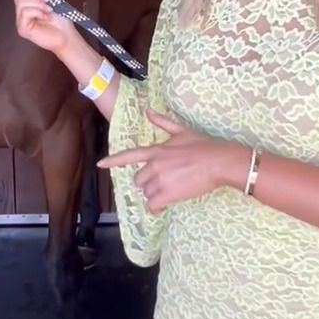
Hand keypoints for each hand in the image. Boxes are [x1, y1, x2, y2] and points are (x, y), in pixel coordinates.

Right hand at [8, 0, 78, 57]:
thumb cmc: (61, 18)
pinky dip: (37, 11)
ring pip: (21, 2)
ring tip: (48, 9)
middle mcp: (20, 11)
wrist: (67, 34)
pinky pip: (24, 13)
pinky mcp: (22, 29)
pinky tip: (45, 16)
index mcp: (26, 2)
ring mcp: (20, 21)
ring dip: (38, 3)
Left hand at [98, 110, 247, 212]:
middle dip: (147, 182)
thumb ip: (162, 122)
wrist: (218, 162)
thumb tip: (148, 110)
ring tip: (169, 191)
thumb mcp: (182, 131)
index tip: (100, 164)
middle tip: (163, 182)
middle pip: (138, 179)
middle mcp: (154, 165)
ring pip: (146, 193)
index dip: (113, 161)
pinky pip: (153, 205)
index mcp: (156, 150)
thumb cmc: (203, 146)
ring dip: (154, 194)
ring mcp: (160, 180)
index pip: (129, 155)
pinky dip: (156, 208)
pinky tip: (162, 207)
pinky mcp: (167, 194)